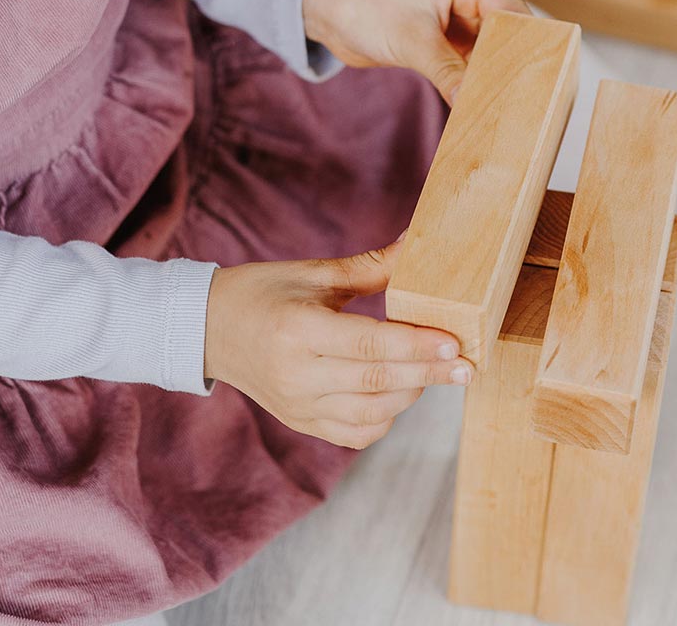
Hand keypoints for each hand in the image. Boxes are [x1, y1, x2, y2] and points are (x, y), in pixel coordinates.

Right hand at [204, 232, 475, 448]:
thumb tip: (418, 242)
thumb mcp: (313, 273)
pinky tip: (401, 392)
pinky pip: (355, 433)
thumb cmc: (263, 292)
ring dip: (412, 394)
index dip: (415, 345)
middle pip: (376, 381)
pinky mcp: (301, 422)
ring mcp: (298, 405)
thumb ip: (371, 267)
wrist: (209, 329)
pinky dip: (385, 417)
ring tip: (437, 371)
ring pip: (371, 413)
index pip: (370, 345)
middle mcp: (297, 375)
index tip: (454, 342)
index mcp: (298, 331)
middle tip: (468, 365)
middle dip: (428, 374)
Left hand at [301, 0, 531, 104]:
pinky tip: (478, 103)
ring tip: (505, 108)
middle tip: (525, 101)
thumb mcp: (410, 41)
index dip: (526, 43)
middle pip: (504, 31)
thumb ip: (447, 71)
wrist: (321, 6)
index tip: (539, 78)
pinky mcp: (439, 35)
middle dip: (510, 63)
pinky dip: (471, 79)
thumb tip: (474, 103)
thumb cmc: (362, 5)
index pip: (511, 11)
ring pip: (486, 49)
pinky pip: (466, 59)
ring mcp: (453, 14)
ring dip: (490, 75)